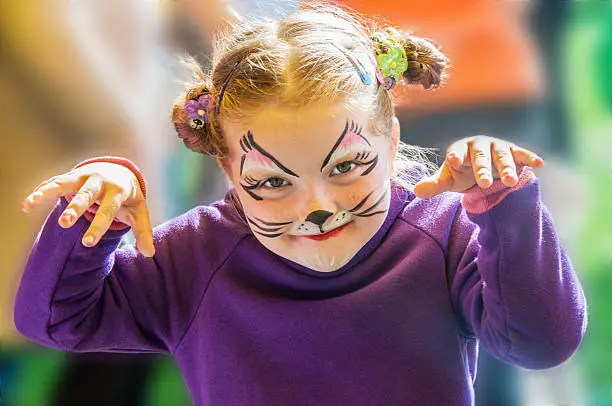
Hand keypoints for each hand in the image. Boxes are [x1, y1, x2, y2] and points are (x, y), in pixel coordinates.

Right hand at [21, 162, 154, 256]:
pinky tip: (26, 205)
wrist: (120, 170)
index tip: (88, 243)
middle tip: (64, 223)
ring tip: (30, 204)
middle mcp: (100, 182)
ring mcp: (83, 177)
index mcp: (118, 192)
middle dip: (75, 208)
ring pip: (64, 183)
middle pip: (86, 195)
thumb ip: (144, 232)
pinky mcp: (71, 176)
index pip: (108, 211)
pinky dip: (40, 191)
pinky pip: (53, 182)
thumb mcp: (139, 212)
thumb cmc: (129, 198)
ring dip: (48, 193)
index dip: (98, 227)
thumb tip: (149, 254)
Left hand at [414, 136, 544, 197]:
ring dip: (506, 167)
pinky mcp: (514, 153)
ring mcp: (498, 147)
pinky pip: (522, 154)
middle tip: (483, 184)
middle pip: (481, 156)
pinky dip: (530, 157)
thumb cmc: (462, 173)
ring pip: (502, 156)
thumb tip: (417, 190)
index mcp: (460, 149)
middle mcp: (480, 145)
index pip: (457, 152)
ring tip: (510, 181)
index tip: (454, 162)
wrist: (481, 170)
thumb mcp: (448, 180)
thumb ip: (435, 184)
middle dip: (482, 168)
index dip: (455, 156)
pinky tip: (539, 163)